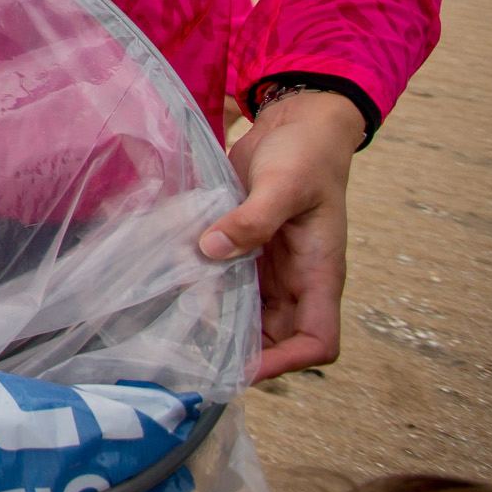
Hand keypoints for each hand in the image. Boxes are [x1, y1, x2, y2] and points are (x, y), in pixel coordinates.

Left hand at [198, 88, 361, 380]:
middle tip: (190, 351)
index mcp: (319, 273)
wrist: (299, 124)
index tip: (245, 366)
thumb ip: (252, 220)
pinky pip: (228, 278)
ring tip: (172, 323)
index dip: (288, 363)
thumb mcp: (282, 184)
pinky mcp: (247, 246)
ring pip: (247, 311)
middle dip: (240, 348)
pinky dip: (205, 285)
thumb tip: (211, 250)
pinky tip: (172, 282)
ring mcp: (271, 265)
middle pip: (275, 336)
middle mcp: (297, 279)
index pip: (319, 341)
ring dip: (217, 318)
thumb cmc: (306, 155)